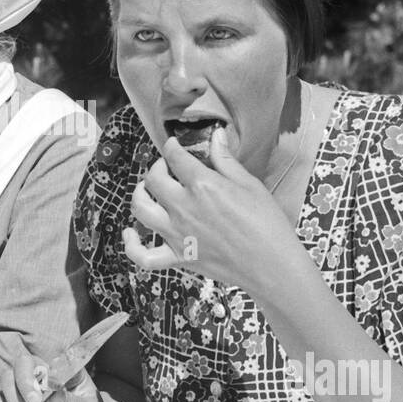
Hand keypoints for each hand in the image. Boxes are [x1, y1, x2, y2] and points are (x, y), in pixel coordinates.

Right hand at [0, 351, 110, 401]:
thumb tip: (59, 394)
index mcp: (59, 371)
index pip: (41, 360)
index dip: (35, 374)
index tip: (41, 395)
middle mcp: (39, 376)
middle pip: (19, 365)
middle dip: (21, 385)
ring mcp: (24, 391)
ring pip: (6, 379)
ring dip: (10, 397)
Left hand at [123, 128, 296, 291]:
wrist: (272, 265)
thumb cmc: (267, 223)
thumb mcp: (249, 184)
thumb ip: (226, 160)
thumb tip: (216, 136)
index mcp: (202, 185)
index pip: (175, 157)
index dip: (172, 147)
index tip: (174, 146)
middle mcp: (183, 207)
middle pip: (153, 179)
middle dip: (157, 167)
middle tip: (167, 168)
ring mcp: (177, 234)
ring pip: (141, 209)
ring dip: (139, 194)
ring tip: (146, 190)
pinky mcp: (178, 257)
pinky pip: (143, 256)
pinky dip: (132, 245)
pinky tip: (131, 234)